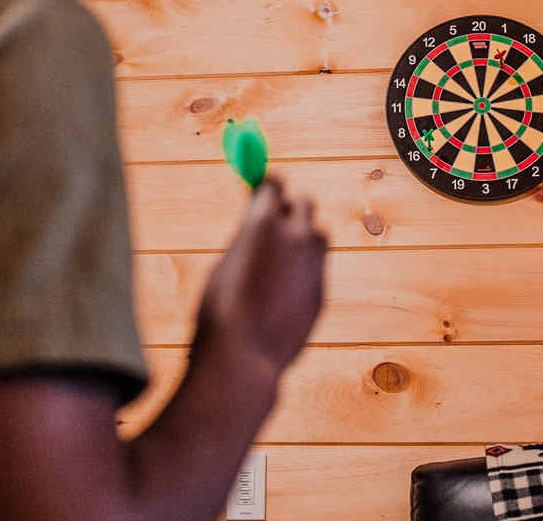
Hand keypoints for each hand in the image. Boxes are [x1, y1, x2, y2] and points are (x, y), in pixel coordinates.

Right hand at [194, 177, 328, 373]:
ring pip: (316, 234)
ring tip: (275, 265)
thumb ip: (248, 237)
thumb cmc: (220, 310)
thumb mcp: (225, 263)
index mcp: (262, 222)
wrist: (242, 358)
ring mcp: (313, 263)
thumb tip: (256, 218)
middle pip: (304, 202)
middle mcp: (294, 235)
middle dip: (290, 208)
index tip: (261, 192)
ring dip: (301, 240)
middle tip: (274, 221)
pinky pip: (316, 268)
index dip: (266, 187)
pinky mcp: (322, 289)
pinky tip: (280, 295)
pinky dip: (303, 272)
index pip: (274, 183)